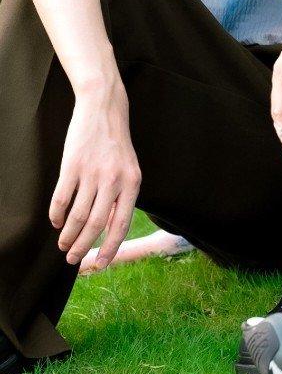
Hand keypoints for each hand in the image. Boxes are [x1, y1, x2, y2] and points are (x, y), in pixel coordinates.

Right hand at [49, 81, 141, 268]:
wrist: (104, 109)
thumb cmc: (116, 143)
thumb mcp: (129, 169)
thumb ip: (122, 197)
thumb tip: (110, 230)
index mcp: (132, 183)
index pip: (121, 225)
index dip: (110, 248)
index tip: (100, 264)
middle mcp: (114, 180)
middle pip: (95, 225)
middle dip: (83, 247)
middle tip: (73, 259)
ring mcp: (92, 173)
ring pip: (77, 216)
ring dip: (68, 235)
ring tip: (63, 245)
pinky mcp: (72, 166)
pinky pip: (61, 199)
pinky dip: (57, 215)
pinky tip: (56, 222)